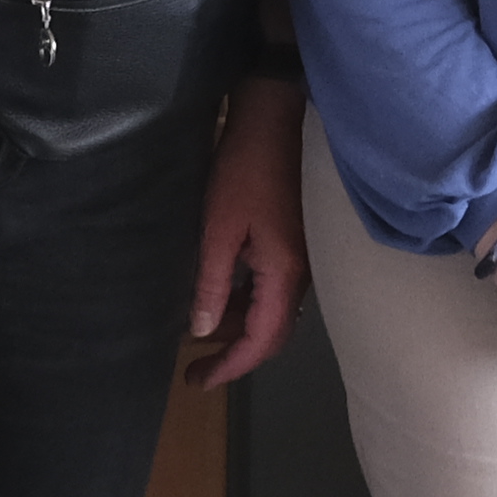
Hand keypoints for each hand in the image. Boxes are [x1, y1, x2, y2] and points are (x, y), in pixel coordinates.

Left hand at [182, 78, 310, 387]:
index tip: (198, 380)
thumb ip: (213, 282)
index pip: (262, 340)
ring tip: (201, 334)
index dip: (231, 366)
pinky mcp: (293, 241)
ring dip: (239, 327)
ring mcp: (301, 258)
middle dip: (234, 354)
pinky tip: (221, 297)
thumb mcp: (220, 227)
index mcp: (284, 273)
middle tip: (195, 369)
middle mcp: (300, 274)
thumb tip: (204, 330)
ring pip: (271, 310)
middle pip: (272, 332)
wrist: (278, 115)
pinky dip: (246, 302)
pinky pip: (272, 288)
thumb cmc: (246, 168)